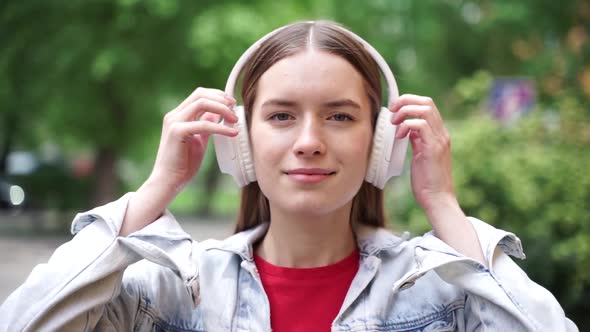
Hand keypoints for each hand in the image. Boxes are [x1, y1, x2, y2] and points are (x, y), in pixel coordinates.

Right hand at [149, 87, 238, 193]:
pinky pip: (203, 123)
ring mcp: (174, 122)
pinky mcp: (177, 132)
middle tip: (235, 108)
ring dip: (222, 108)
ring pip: (202, 103)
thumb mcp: (198, 140)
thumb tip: (218, 114)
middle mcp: (174, 115)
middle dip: (221, 98)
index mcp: (178, 115)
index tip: (232, 104)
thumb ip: (206, 125)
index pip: (199, 95)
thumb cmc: (182, 164)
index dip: (218, 95)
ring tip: (235, 119)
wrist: (168, 181)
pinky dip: (220, 127)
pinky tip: (232, 133)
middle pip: (201, 94)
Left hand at [390, 94, 456, 213]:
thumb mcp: (420, 155)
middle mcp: (442, 134)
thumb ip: (417, 140)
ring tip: (394, 123)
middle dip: (406, 100)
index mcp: (439, 134)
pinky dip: (406, 126)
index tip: (395, 109)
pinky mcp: (433, 148)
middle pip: (427, 102)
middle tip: (392, 111)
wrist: (437, 199)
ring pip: (425, 109)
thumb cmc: (427, 181)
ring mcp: (439, 140)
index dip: (410, 101)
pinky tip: (399, 136)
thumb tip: (407, 129)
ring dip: (405, 111)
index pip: (428, 105)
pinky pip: (420, 125)